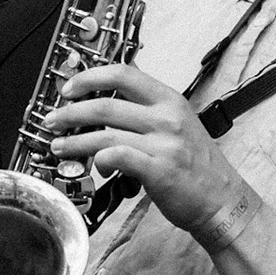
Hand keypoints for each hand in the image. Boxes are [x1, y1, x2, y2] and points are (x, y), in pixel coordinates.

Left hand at [44, 64, 245, 232]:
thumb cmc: (198, 166)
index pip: (123, 74)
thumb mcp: (178, 124)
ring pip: (105, 134)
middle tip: (53, 120)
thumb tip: (110, 99)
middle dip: (71, 112)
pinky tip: (93, 167)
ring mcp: (164, 144)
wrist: (222, 200)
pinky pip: (117, 158)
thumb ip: (147, 110)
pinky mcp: (159, 170)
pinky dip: (98, 160)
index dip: (90, 77)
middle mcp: (167, 118)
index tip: (69, 87)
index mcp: (169, 100)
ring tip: (59, 146)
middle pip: (106, 105)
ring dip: (75, 141)